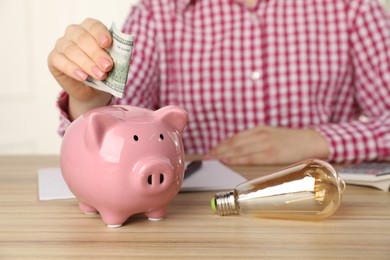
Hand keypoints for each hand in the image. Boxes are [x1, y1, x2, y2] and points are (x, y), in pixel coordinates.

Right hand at [47, 18, 112, 118]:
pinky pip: (60, 61)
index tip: (107, 44)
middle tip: (107, 66)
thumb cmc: (103, 71)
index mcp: (90, 28)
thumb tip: (120, 56)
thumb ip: (115, 56)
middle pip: (83, 38)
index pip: (93, 25)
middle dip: (96, 53)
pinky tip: (83, 77)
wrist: (92, 90)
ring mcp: (62, 44)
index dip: (100, 33)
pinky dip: (72, 69)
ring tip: (100, 75)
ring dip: (87, 64)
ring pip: (72, 50)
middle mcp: (74, 32)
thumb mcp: (113, 63)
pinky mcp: (53, 59)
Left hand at [207, 126, 329, 164]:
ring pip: (239, 149)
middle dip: (218, 150)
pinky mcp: (272, 153)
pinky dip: (237, 159)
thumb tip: (238, 150)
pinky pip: (250, 156)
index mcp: (259, 130)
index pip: (235, 138)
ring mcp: (266, 144)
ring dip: (224, 155)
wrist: (310, 141)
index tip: (211, 151)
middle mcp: (260, 135)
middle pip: (234, 143)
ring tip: (213, 159)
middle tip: (207, 156)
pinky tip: (228, 161)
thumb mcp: (271, 134)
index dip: (221, 145)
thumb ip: (256, 140)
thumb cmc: (290, 140)